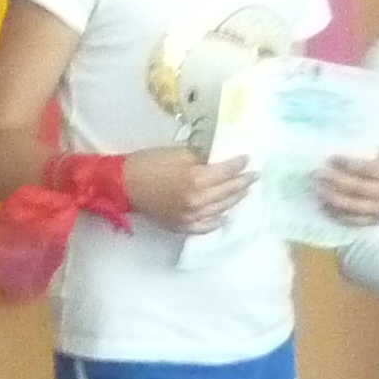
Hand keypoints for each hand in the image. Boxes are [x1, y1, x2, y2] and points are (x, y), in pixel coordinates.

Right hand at [122, 145, 252, 234]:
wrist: (124, 185)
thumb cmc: (149, 163)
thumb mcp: (177, 152)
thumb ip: (201, 157)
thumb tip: (217, 160)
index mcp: (196, 179)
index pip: (227, 172)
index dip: (239, 164)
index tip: (248, 158)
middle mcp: (198, 201)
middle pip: (228, 191)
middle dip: (243, 182)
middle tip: (254, 176)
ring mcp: (191, 217)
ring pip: (222, 209)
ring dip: (235, 199)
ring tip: (243, 191)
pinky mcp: (183, 226)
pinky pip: (207, 226)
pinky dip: (218, 220)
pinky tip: (225, 214)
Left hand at [311, 149, 378, 228]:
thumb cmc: (376, 167)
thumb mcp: (375, 155)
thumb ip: (362, 151)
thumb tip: (337, 145)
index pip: (370, 169)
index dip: (350, 165)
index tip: (331, 159)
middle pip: (361, 188)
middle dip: (338, 181)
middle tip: (319, 175)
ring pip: (356, 207)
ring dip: (334, 198)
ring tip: (318, 190)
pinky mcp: (372, 224)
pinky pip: (353, 221)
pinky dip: (336, 213)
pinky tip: (322, 205)